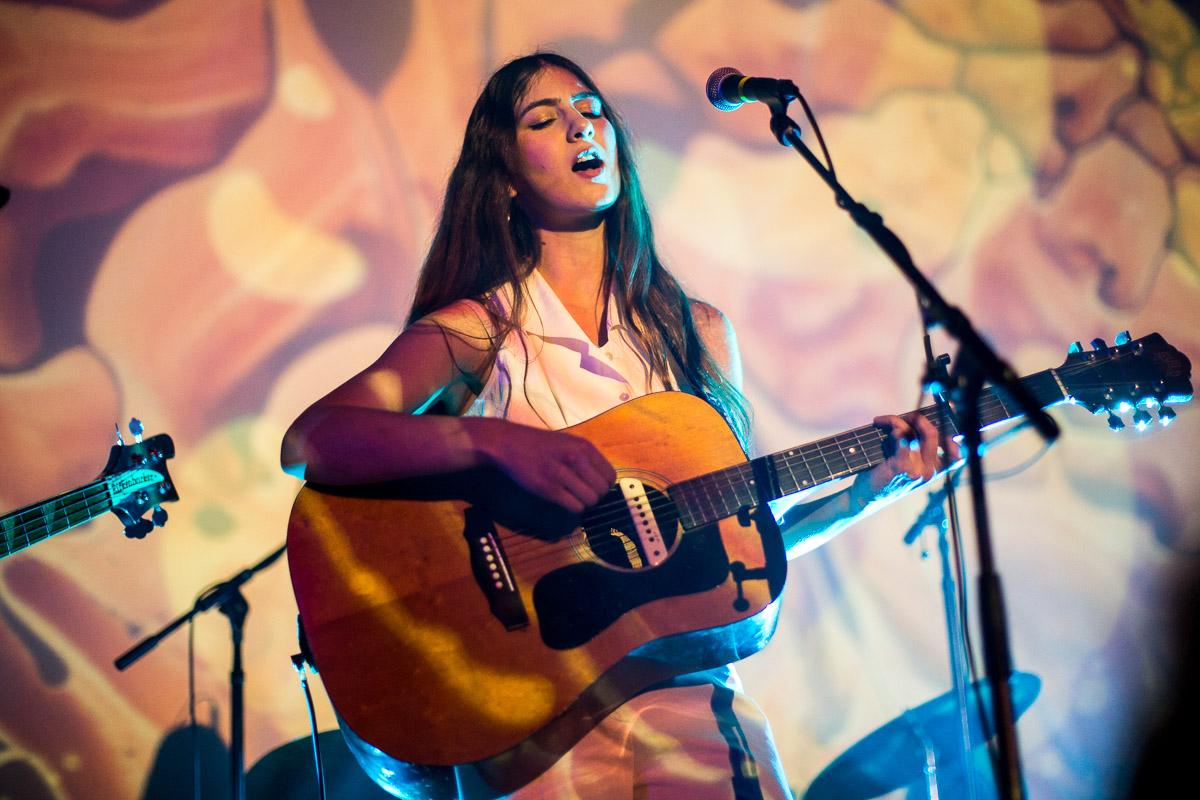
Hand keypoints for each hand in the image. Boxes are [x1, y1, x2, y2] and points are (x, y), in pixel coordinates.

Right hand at [473, 419, 615, 512]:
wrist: (509, 443)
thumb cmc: (539, 443)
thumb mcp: (568, 442)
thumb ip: (586, 457)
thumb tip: (602, 478)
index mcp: (584, 447)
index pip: (610, 475)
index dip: (604, 484)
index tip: (594, 486)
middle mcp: (576, 459)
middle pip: (602, 490)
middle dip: (594, 495)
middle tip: (582, 493)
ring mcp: (562, 474)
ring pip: (590, 501)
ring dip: (583, 502)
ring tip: (572, 496)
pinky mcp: (549, 489)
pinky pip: (574, 507)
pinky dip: (572, 507)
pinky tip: (564, 499)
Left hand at [851, 411, 959, 507]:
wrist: (865, 497)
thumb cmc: (883, 477)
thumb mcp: (905, 465)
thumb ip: (916, 450)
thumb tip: (916, 423)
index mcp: (933, 472)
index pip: (955, 456)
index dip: (952, 440)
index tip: (937, 426)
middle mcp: (929, 472)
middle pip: (933, 434)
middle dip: (917, 418)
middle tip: (903, 416)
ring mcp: (917, 469)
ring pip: (913, 432)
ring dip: (896, 421)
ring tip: (882, 422)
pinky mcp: (902, 466)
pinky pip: (902, 436)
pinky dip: (891, 425)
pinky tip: (878, 425)